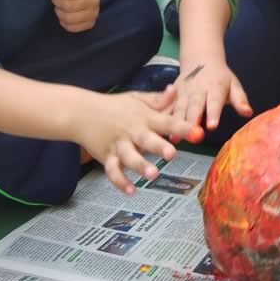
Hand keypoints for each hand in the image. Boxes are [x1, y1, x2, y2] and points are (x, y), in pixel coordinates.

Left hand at [47, 0, 99, 32]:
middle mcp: (94, 0)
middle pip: (69, 6)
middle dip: (57, 1)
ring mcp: (94, 13)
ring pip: (70, 18)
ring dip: (59, 13)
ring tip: (58, 6)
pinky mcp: (90, 23)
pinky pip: (73, 28)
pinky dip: (64, 23)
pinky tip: (63, 15)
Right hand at [75, 86, 197, 194]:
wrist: (81, 113)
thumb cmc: (114, 106)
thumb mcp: (138, 98)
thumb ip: (158, 99)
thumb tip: (176, 89)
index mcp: (145, 118)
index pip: (167, 122)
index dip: (183, 127)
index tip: (198, 133)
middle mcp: (132, 132)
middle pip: (147, 140)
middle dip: (160, 147)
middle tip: (172, 154)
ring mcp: (119, 145)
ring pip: (130, 157)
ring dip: (141, 165)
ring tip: (153, 174)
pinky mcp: (107, 157)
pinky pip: (113, 171)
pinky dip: (120, 182)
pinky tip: (131, 191)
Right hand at [170, 60, 252, 130]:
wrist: (200, 59)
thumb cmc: (220, 77)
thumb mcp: (234, 84)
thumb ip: (240, 99)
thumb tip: (248, 113)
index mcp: (215, 87)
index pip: (214, 101)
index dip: (213, 114)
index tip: (212, 126)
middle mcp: (198, 90)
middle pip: (195, 106)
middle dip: (193, 120)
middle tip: (192, 135)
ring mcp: (183, 92)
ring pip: (179, 108)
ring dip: (176, 122)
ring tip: (174, 138)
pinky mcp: (172, 94)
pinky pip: (167, 107)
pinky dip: (163, 118)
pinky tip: (159, 129)